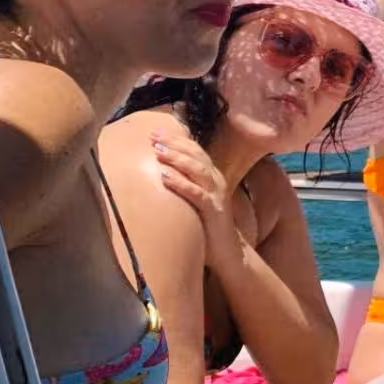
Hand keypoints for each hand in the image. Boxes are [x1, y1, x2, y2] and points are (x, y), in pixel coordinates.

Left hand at [151, 131, 241, 263]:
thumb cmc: (209, 226)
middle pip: (197, 155)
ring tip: (158, 151)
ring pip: (197, 170)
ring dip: (177, 159)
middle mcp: (216, 181)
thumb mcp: (199, 199)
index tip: (156, 131)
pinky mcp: (213, 210)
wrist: (229, 252)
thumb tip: (162, 171)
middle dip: (175, 143)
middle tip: (154, 136)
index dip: (177, 139)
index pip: (196, 151)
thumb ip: (187, 184)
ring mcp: (216, 195)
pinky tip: (165, 176)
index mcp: (213, 176)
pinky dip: (180, 183)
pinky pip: (196, 194)